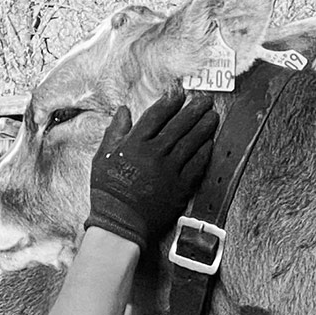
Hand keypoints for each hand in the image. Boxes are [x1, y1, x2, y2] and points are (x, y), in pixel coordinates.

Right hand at [84, 89, 217, 247]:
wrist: (121, 221)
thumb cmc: (109, 190)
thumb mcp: (102, 155)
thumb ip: (115, 131)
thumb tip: (124, 111)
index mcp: (134, 144)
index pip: (156, 115)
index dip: (169, 102)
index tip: (179, 93)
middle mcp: (154, 154)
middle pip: (179, 126)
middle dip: (194, 110)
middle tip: (205, 100)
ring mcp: (169, 170)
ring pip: (191, 143)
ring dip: (204, 127)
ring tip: (212, 116)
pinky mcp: (180, 187)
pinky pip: (196, 165)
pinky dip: (204, 152)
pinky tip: (210, 142)